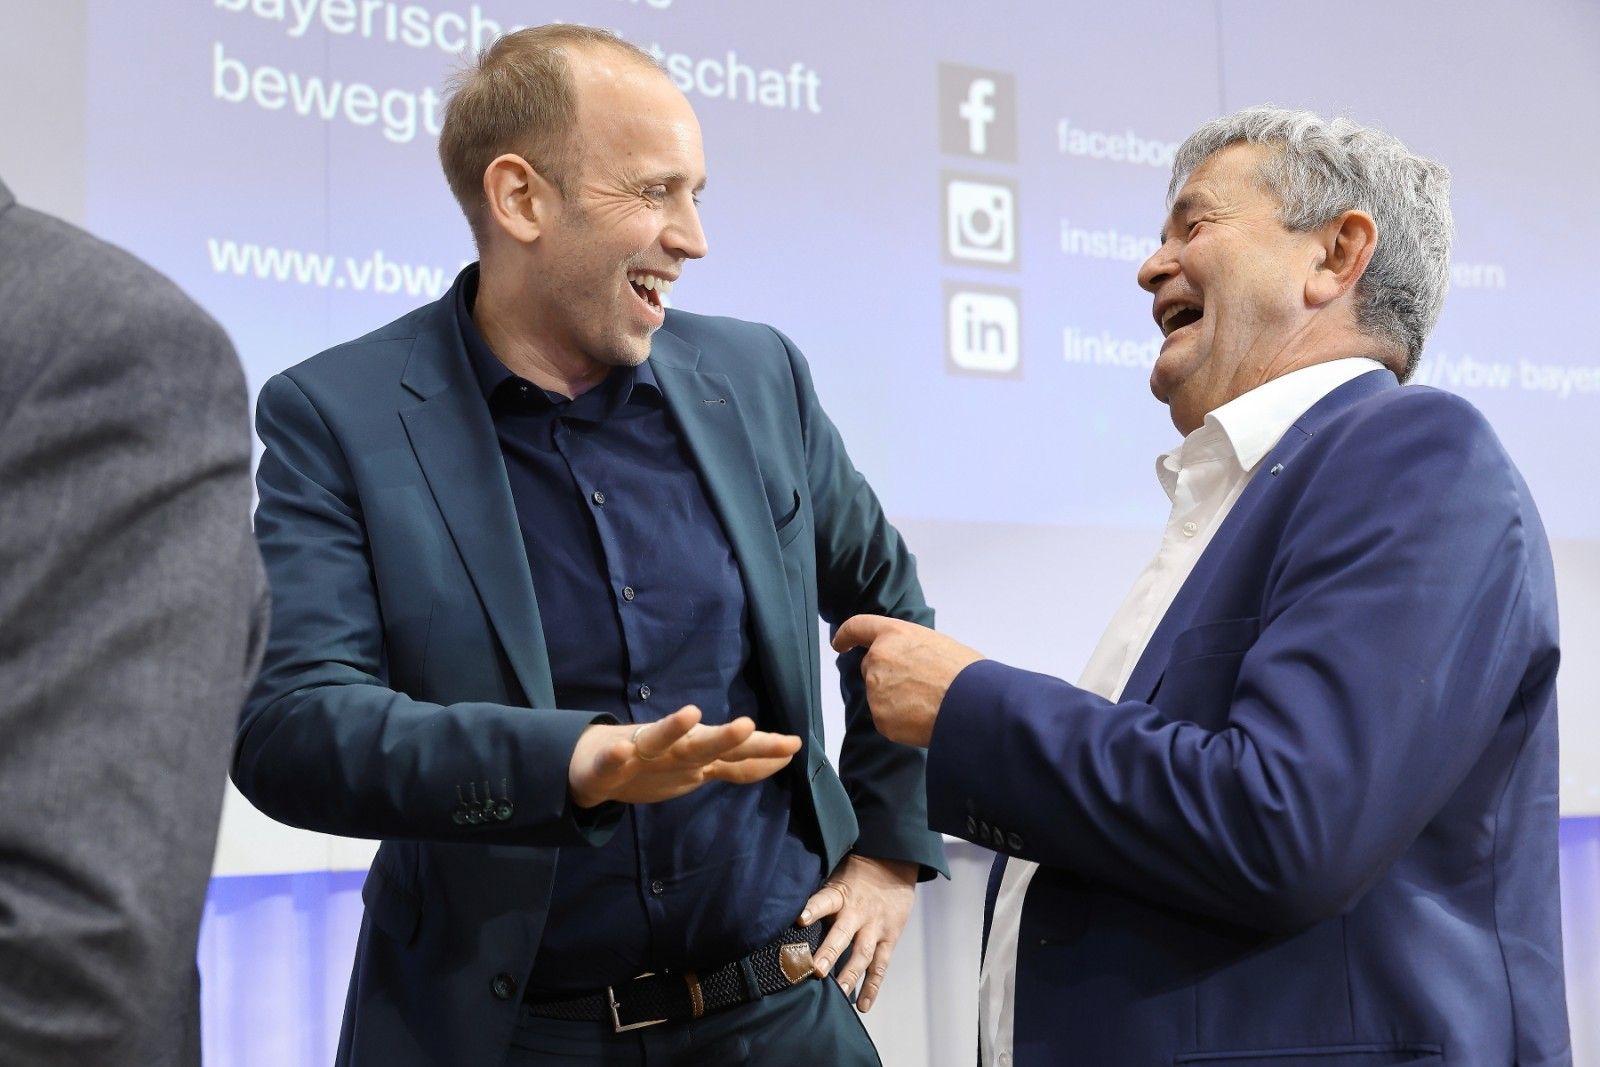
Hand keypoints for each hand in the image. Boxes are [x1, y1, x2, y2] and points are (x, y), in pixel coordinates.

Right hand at [567, 705, 800, 808]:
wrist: (592, 764)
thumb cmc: (654, 761)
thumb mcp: (700, 766)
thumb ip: (740, 764)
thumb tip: (786, 755)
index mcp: (695, 753)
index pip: (734, 754)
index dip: (762, 750)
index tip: (794, 744)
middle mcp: (672, 750)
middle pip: (702, 745)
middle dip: (725, 738)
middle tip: (748, 725)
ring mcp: (640, 756)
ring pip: (659, 741)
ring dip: (673, 728)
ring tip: (690, 714)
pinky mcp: (608, 767)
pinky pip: (612, 763)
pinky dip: (616, 756)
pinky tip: (620, 750)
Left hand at [798, 854, 918, 1012]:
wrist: (894, 863)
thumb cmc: (857, 872)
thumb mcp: (836, 874)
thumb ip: (819, 895)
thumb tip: (785, 910)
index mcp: (841, 894)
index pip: (825, 900)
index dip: (813, 909)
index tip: (799, 919)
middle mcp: (858, 912)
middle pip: (843, 934)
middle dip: (829, 953)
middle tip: (815, 970)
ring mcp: (875, 927)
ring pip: (862, 954)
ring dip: (850, 974)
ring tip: (838, 993)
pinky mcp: (889, 938)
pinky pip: (881, 965)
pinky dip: (872, 986)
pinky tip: (863, 1005)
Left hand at [832, 616, 982, 747]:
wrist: (972, 704)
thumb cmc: (965, 673)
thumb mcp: (938, 644)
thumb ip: (911, 649)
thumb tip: (910, 663)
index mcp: (893, 634)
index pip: (857, 627)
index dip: (846, 635)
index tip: (839, 644)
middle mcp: (878, 659)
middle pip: (871, 668)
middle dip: (887, 677)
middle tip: (918, 686)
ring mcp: (876, 690)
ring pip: (880, 696)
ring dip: (897, 700)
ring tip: (929, 703)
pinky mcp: (881, 718)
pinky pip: (888, 720)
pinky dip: (902, 722)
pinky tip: (924, 718)